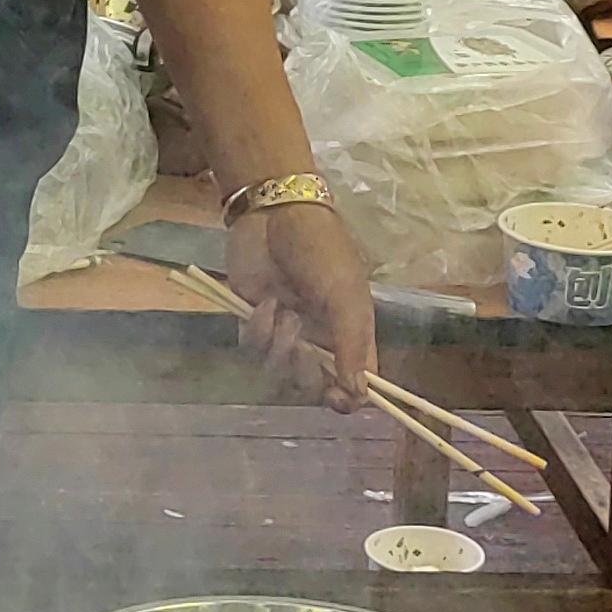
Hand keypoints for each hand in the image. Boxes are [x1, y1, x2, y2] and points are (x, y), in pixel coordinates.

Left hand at [227, 197, 375, 413]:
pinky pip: (252, 349)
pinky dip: (258, 330)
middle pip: (312, 385)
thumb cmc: (321, 251)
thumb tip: (359, 394)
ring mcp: (285, 331)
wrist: (274, 213)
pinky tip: (263, 302)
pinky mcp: (253, 321)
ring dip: (279, 344)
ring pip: (278, 370)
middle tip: (301, 348)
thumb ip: (351, 346)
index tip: (336, 397)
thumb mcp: (345, 296)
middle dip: (305, 371)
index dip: (347, 398)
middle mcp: (318, 338)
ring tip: (283, 311)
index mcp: (349, 333)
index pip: (354, 382)